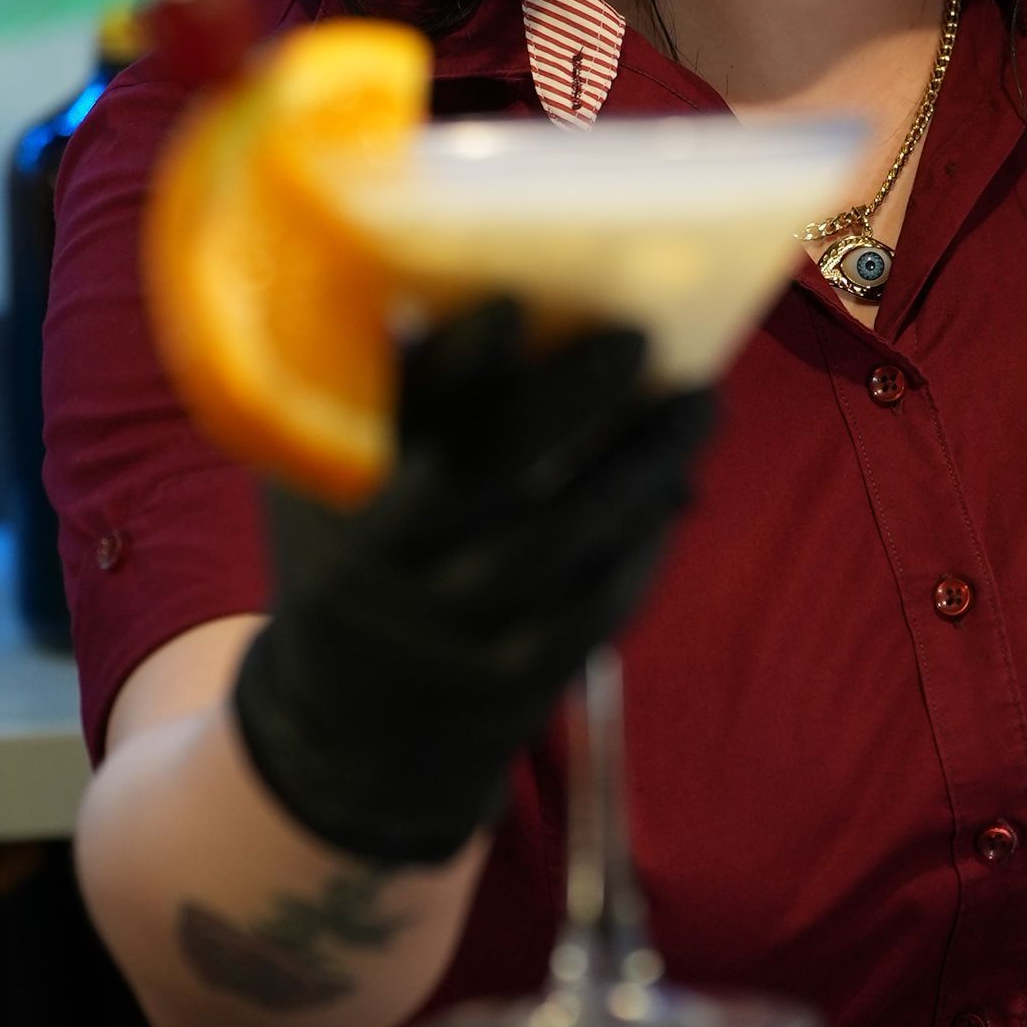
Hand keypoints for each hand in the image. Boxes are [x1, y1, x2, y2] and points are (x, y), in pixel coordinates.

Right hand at [230, 299, 712, 868]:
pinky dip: (643, 543)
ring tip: (697, 405)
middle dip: (569, 398)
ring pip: (560, 537)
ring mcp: (446, 632)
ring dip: (641, 464)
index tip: (514, 305)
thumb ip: (381, 403)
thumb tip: (485, 299)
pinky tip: (676, 491)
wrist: (347, 727)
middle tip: (636, 337)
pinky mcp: (506, 680)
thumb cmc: (357, 556)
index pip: (393, 419)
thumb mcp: (329, 484)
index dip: (452, 363)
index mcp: (334, 496)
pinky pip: (592, 604)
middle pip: (489, 472)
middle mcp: (381, 566)